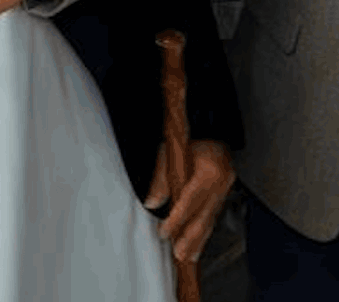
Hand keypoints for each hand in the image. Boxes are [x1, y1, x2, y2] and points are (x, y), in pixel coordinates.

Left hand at [147, 139, 234, 261]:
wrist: (210, 124)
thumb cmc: (188, 135)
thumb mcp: (170, 152)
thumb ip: (162, 179)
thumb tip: (153, 203)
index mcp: (209, 171)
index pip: (191, 201)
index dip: (177, 220)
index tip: (165, 233)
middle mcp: (222, 182)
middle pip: (205, 215)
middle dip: (192, 238)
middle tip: (181, 255)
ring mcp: (227, 187)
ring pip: (212, 217)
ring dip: (200, 238)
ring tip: (189, 256)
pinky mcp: (226, 189)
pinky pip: (214, 212)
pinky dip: (205, 227)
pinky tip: (199, 240)